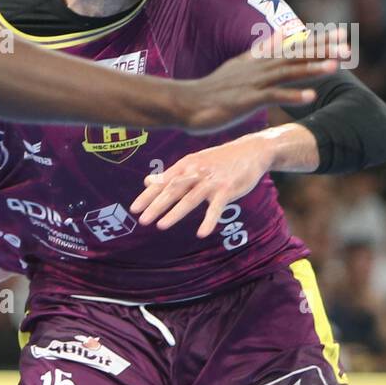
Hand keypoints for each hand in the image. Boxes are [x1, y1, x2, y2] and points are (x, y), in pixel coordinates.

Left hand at [130, 134, 272, 235]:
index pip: (162, 182)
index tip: (134, 209)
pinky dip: (209, 220)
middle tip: (142, 220)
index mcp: (185, 165)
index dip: (147, 196)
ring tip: (161, 226)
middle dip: (156, 205)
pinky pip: (216, 207)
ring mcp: (211, 181)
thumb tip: (147, 181)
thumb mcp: (193, 162)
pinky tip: (201, 233)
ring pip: (190, 198)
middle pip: (173, 189)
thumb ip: (170, 174)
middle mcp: (196, 171)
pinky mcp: (227, 189)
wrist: (251, 151)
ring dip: (175, 213)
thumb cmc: (218, 160)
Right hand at [181, 27, 346, 132]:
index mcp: (258, 61)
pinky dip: (292, 95)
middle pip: (295, 57)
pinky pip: (273, 96)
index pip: (292, 47)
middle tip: (347, 46)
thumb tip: (281, 35)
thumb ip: (263, 50)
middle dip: (322, 51)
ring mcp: (253, 84)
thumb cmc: (213, 89)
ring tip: (335, 66)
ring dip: (311, 69)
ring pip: (287, 73)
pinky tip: (311, 97)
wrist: (186, 103)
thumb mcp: (239, 64)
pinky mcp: (246, 100)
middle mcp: (258, 69)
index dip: (317, 40)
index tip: (341, 35)